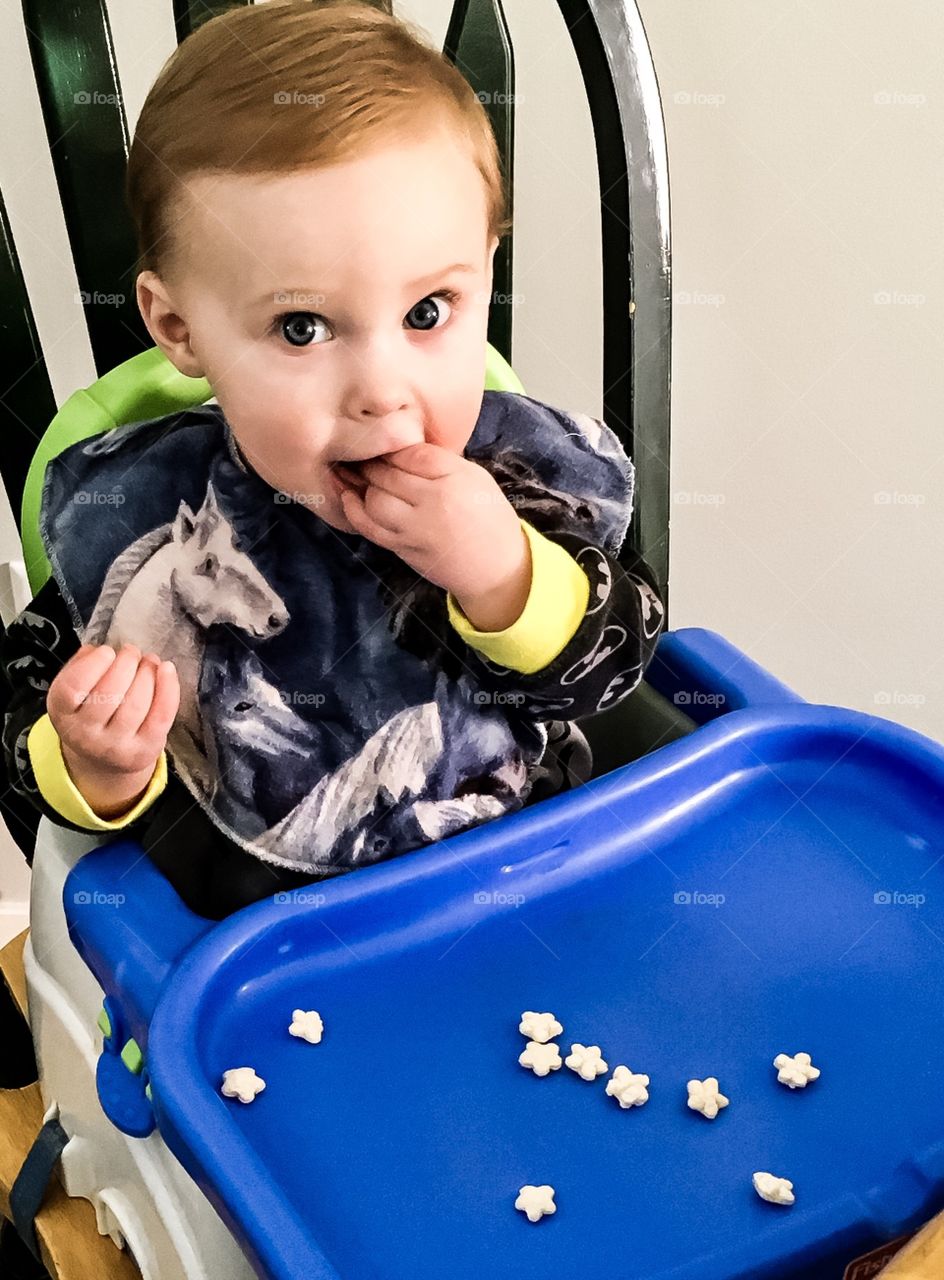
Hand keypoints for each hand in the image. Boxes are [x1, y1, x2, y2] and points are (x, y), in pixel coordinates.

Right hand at [45, 642, 179, 818]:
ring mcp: (115, 746)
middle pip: (108, 693)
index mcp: (62, 713)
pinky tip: (167, 669)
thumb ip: (81, 666)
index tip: (108, 651)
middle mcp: (84, 734)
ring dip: (147, 673)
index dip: (93, 664)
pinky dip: (168, 689)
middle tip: (132, 652)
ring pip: (136, 703)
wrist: (105, 760)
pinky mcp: (144, 751)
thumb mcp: (76, 692)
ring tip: (149, 661)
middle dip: (126, 663)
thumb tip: (98, 651)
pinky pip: (160, 716)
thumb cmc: (91, 713)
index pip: (73, 687)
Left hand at [334, 444, 531, 626]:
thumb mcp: (475, 477)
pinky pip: (370, 528)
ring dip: (359, 485)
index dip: (391, 445)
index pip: (411, 453)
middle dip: (369, 462)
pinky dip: (354, 511)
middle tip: (359, 452)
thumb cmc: (489, 517)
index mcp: (455, 480)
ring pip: (374, 501)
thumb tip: (401, 446)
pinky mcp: (404, 550)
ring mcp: (416, 531)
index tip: (382, 437)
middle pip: (387, 475)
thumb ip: (440, 461)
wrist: (497, 569)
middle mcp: (433, 505)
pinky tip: (347, 497)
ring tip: (351, 472)